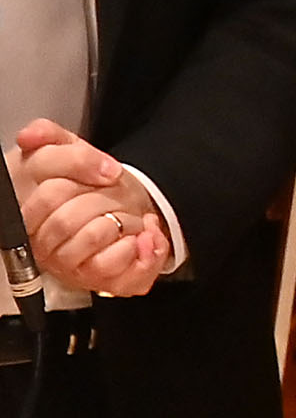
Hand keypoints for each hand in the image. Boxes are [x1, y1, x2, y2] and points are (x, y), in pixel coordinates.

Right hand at [8, 121, 170, 296]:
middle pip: (69, 219)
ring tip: (129, 218)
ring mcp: (70, 265)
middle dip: (106, 200)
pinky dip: (140, 246)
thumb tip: (31, 136)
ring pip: (94, 236)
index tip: (110, 171)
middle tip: (118, 196)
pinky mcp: (100, 282)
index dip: (84, 173)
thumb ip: (48, 136)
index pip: (47, 191)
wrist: (127, 209)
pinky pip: (115, 265)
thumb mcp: (69, 152)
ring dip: (124, 221)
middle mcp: (43, 244)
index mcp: (29, 211)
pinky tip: (144, 237)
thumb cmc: (92, 186)